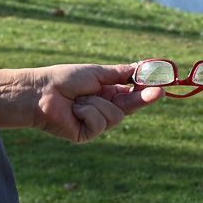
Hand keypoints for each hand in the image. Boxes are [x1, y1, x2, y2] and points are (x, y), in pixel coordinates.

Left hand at [0, 63, 162, 141]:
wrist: (40, 93)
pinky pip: (100, 123)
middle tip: (159, 91)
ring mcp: (96, 123)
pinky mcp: (87, 134)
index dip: (147, 90)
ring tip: (79, 98)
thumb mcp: (96, 72)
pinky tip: (74, 110)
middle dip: (143, 98)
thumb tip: (141, 68)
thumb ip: (120, 73)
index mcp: (106, 93)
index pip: (132, 94)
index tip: (163, 84)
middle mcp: (103, 108)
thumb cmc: (64, 79)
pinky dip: (88, 112)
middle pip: (131, 106)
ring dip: (97, 102)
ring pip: (115, 115)